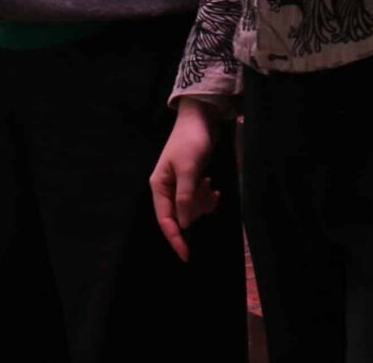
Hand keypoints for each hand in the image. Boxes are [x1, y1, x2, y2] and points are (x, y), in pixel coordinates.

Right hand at [149, 99, 222, 262]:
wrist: (202, 117)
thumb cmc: (191, 141)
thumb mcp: (189, 169)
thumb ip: (185, 197)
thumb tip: (183, 225)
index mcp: (159, 186)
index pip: (165, 220)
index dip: (175, 239)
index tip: (187, 255)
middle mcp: (167, 188)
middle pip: (180, 216)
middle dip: (196, 210)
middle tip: (207, 193)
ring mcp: (180, 185)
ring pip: (192, 209)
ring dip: (203, 202)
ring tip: (210, 185)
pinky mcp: (192, 181)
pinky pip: (199, 199)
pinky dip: (207, 196)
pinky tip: (213, 187)